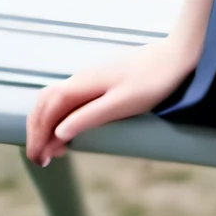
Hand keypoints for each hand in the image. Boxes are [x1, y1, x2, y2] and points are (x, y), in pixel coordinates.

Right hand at [25, 35, 200, 165]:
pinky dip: (62, 116)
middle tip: (42, 160)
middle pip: (45, 104)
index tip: (39, 161)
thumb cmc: (153, 81)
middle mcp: (82, 78)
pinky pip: (71, 98)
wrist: (178, 55)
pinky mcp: (103, 79)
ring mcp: (91, 77)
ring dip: (48, 124)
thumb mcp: (121, 104)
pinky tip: (71, 129)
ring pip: (56, 100)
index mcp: (82, 84)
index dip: (38, 136)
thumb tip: (57, 134)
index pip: (47, 111)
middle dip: (37, 132)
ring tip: (54, 150)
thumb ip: (88, 117)